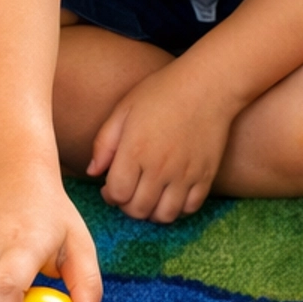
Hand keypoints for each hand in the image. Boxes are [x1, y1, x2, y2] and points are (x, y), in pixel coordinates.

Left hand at [87, 63, 236, 221]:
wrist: (209, 85)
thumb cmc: (163, 92)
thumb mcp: (124, 109)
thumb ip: (104, 142)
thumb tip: (93, 172)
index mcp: (135, 150)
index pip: (116, 194)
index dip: (110, 195)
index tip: (111, 186)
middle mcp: (160, 167)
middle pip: (138, 209)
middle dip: (128, 206)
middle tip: (129, 192)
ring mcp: (185, 174)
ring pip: (164, 216)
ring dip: (152, 212)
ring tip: (149, 196)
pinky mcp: (206, 176)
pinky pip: (189, 208)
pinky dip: (178, 209)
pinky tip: (171, 194)